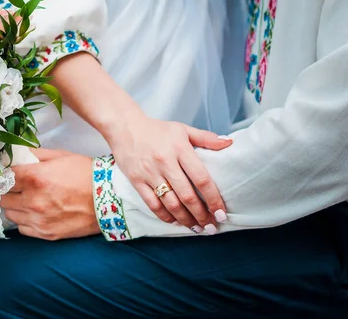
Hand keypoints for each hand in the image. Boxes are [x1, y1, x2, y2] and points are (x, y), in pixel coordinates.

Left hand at [0, 149, 99, 240]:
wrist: (110, 198)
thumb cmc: (86, 174)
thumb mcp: (60, 156)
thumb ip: (35, 154)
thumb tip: (17, 153)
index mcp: (36, 178)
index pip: (5, 177)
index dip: (5, 174)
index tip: (7, 173)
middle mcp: (34, 201)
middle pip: (3, 197)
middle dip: (9, 190)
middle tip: (18, 186)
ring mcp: (39, 220)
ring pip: (10, 214)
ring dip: (15, 206)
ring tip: (27, 199)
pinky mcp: (46, 234)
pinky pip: (22, 229)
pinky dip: (25, 221)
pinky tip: (35, 213)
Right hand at [105, 115, 231, 233]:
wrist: (124, 127)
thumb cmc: (156, 129)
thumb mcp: (182, 129)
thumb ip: (206, 138)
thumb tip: (229, 144)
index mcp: (180, 149)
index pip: (201, 178)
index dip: (213, 199)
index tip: (221, 213)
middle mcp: (165, 162)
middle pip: (187, 195)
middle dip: (202, 215)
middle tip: (211, 226)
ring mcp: (149, 173)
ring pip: (170, 203)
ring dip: (186, 219)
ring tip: (197, 227)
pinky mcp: (136, 180)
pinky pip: (152, 204)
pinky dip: (165, 216)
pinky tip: (175, 221)